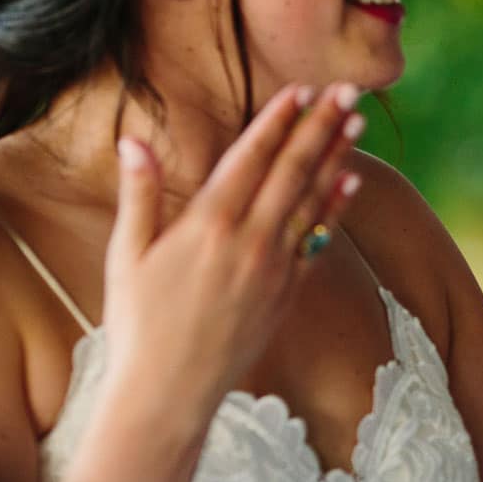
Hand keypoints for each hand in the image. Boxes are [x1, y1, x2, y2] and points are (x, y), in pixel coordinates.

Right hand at [100, 82, 364, 407]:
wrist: (170, 392)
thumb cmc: (137, 324)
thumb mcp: (125, 256)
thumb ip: (138, 195)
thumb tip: (133, 140)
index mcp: (207, 224)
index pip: (251, 158)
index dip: (277, 120)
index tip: (299, 88)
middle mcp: (249, 240)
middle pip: (292, 170)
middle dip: (320, 125)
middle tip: (347, 89)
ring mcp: (274, 267)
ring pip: (312, 200)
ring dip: (336, 158)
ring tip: (357, 123)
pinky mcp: (287, 293)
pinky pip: (317, 241)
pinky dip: (335, 209)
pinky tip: (351, 183)